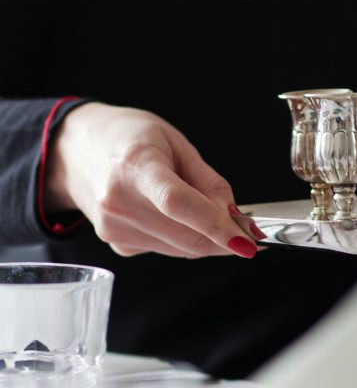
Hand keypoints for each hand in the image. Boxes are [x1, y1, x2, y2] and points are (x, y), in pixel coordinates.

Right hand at [43, 102, 262, 258]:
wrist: (76, 151)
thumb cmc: (129, 139)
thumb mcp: (176, 144)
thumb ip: (208, 182)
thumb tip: (234, 216)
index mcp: (135, 166)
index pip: (178, 203)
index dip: (215, 225)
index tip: (246, 240)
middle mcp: (118, 201)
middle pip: (185, 235)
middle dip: (225, 240)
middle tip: (249, 232)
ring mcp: (114, 227)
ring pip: (181, 249)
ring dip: (209, 241)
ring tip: (216, 218)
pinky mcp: (116, 244)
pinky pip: (167, 249)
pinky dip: (185, 239)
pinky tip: (179, 218)